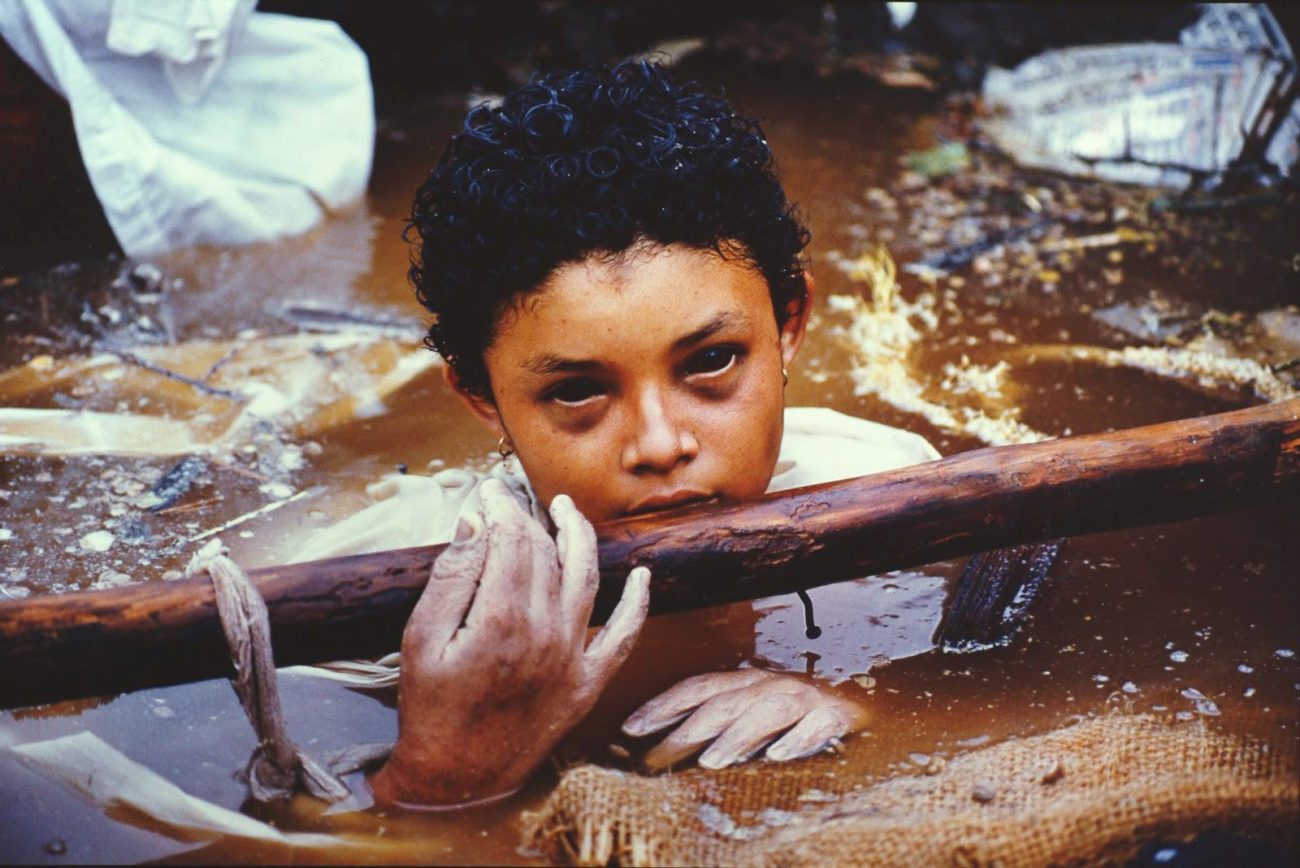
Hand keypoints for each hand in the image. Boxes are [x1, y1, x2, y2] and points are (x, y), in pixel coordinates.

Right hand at [370, 478, 649, 807]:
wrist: (456, 779)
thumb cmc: (431, 709)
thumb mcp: (421, 640)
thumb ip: (452, 577)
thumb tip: (476, 523)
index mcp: (502, 618)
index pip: (511, 539)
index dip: (501, 508)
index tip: (488, 493)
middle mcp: (546, 632)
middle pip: (545, 554)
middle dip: (528, 518)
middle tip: (512, 501)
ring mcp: (573, 658)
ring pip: (586, 578)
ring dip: (580, 537)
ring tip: (567, 511)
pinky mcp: (588, 682)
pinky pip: (624, 636)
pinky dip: (637, 604)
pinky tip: (642, 576)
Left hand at [622, 669, 864, 770]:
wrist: (856, 703)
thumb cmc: (789, 715)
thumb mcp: (748, 713)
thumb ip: (712, 726)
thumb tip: (658, 749)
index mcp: (743, 682)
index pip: (696, 688)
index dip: (662, 705)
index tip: (629, 728)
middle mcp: (768, 685)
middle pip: (722, 705)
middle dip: (685, 732)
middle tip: (655, 760)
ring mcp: (802, 698)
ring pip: (764, 713)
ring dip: (736, 736)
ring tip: (710, 762)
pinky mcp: (834, 716)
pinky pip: (815, 726)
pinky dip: (797, 740)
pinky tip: (779, 757)